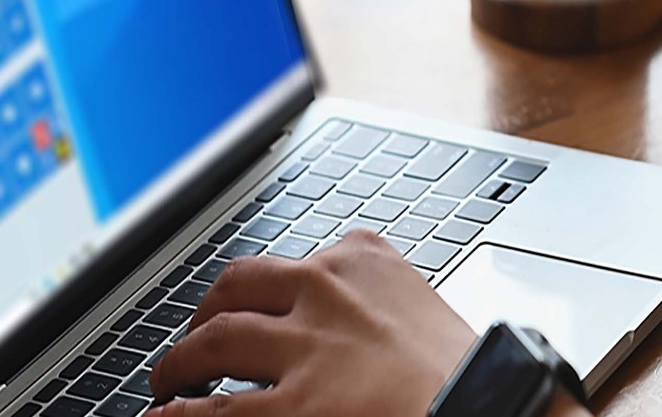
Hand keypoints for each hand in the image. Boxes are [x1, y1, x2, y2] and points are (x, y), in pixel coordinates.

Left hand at [146, 231, 477, 415]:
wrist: (492, 406)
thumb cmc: (473, 373)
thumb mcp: (425, 312)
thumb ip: (379, 307)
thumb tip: (349, 335)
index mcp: (363, 260)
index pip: (294, 260)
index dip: (264, 292)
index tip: (254, 307)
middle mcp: (327, 290)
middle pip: (238, 286)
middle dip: (206, 312)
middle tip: (197, 336)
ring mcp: (306, 346)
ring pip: (213, 341)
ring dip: (179, 363)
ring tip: (168, 383)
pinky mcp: (294, 406)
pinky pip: (214, 411)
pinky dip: (179, 415)